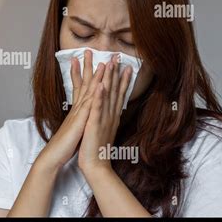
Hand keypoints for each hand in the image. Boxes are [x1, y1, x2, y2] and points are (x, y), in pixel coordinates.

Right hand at [37, 49, 104, 170]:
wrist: (54, 155)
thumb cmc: (64, 144)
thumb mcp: (73, 127)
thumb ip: (78, 117)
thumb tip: (83, 111)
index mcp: (78, 110)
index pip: (82, 87)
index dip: (85, 73)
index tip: (87, 60)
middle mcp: (78, 108)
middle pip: (84, 83)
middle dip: (87, 66)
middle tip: (89, 50)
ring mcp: (78, 113)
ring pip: (88, 91)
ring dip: (94, 76)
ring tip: (101, 61)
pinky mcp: (80, 122)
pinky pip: (89, 106)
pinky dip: (94, 95)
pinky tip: (99, 85)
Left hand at [77, 54, 131, 174]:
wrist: (95, 164)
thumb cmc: (97, 147)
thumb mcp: (104, 129)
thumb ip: (108, 117)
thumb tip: (113, 109)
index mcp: (111, 116)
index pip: (118, 94)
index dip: (122, 79)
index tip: (126, 65)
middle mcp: (110, 115)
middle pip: (114, 91)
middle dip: (116, 73)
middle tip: (118, 57)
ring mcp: (103, 119)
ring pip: (107, 96)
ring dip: (108, 79)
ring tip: (110, 63)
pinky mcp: (95, 124)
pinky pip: (97, 108)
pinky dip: (99, 96)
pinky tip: (100, 85)